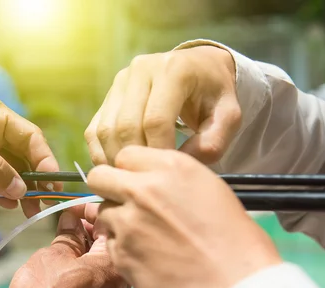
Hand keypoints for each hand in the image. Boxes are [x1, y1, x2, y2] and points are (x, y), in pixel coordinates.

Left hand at [0, 92, 61, 216]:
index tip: (53, 183)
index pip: (28, 135)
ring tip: (27, 210)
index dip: (44, 158)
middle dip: (34, 178)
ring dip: (20, 190)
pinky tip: (5, 204)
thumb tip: (22, 190)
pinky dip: (1, 193)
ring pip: (9, 170)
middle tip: (44, 203)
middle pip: (22, 155)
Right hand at [0, 211, 129, 287]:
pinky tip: (64, 266)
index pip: (110, 223)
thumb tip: (72, 219)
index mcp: (115, 264)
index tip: (72, 206)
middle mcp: (122, 284)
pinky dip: (84, 269)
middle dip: (89, 230)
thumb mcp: (52, 256)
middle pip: (110, 244)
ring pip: (103, 264)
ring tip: (62, 242)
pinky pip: (97, 283)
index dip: (91, 209)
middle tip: (66, 222)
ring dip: (85, 250)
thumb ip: (68, 234)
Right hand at [85, 45, 239, 165]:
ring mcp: (121, 81)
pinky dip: (101, 153)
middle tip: (146, 181)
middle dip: (134, 159)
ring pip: (106, 128)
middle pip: (126, 125)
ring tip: (130, 178)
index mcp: (173, 69)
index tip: (166, 173)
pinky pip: (95, 129)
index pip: (156, 120)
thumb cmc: (215, 95)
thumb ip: (213, 141)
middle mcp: (141, 69)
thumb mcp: (229, 115)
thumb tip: (180, 162)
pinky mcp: (109, 95)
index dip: (158, 152)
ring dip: (114, 159)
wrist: (200, 69)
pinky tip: (116, 168)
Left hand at [87, 146, 281, 287]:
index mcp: (170, 167)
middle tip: (126, 205)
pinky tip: (149, 260)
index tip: (138, 184)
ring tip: (146, 239)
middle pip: (100, 177)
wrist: (235, 287)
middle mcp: (142, 190)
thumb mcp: (210, 189)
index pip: (125, 155)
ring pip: (103, 212)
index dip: (129, 170)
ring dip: (117, 222)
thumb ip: (171, 179)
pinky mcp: (119, 254)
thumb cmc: (235, 241)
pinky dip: (123, 250)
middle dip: (109, 188)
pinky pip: (109, 243)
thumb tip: (149, 181)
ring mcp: (126, 223)